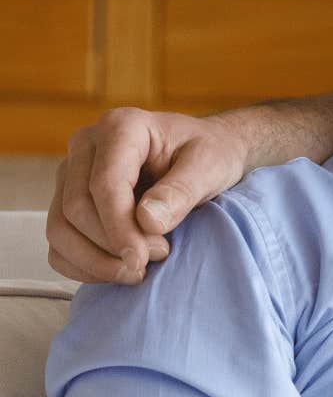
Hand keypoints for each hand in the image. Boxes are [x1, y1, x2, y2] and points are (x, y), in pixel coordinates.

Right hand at [46, 107, 247, 284]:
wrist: (205, 152)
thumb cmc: (209, 153)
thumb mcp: (210, 166)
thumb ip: (182, 191)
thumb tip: (147, 221)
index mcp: (121, 127)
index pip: (104, 185)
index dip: (119, 228)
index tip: (141, 260)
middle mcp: (87, 146)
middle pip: (76, 209)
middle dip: (112, 245)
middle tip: (159, 255)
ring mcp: (72, 173)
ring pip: (59, 228)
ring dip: (94, 261)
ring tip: (139, 269)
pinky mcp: (68, 198)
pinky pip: (58, 242)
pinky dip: (81, 265)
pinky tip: (117, 269)